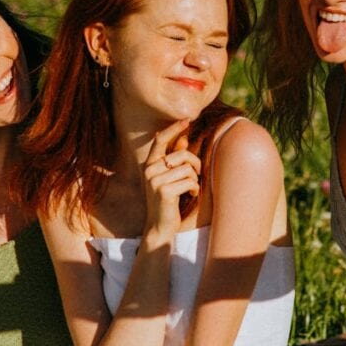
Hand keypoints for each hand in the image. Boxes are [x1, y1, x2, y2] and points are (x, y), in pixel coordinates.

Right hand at [143, 120, 200, 237]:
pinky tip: (190, 195)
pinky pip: (189, 181)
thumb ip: (175, 158)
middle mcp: (149, 170)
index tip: (187, 119)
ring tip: (189, 189)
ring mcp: (155, 181)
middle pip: (182, 155)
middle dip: (195, 164)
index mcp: (149, 164)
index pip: (161, 140)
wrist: (159, 226)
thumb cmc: (167, 200)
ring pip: (188, 169)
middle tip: (196, 175)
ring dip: (194, 179)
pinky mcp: (164, 192)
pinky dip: (195, 189)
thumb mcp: (170, 177)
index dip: (174, 128)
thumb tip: (184, 138)